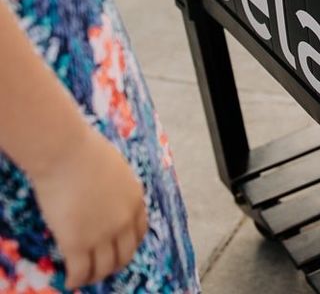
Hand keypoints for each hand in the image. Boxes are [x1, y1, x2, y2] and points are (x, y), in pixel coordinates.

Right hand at [31, 124, 147, 287]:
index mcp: (135, 200)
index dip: (129, 245)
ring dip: (95, 276)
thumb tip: (108, 199)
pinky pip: (80, 272)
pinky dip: (76, 280)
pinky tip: (69, 281)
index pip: (139, 233)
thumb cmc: (86, 152)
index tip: (118, 250)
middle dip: (114, 264)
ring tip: (84, 278)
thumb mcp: (116, 169)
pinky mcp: (77, 244)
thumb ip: (117, 190)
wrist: (66, 153)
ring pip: (104, 269)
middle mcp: (124, 221)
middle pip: (125, 255)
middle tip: (102, 268)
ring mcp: (101, 235)